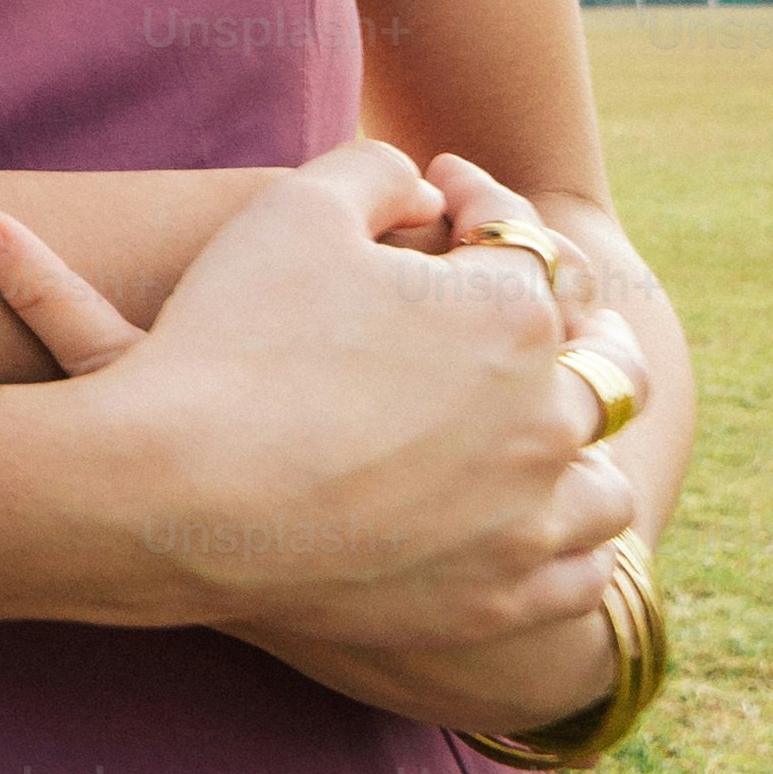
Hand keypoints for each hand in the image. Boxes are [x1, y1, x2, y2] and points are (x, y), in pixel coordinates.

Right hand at [0, 142, 634, 662]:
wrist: (171, 495)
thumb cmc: (228, 340)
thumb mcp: (294, 208)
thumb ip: (377, 171)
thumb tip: (430, 191)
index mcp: (512, 312)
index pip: (527, 245)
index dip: (483, 210)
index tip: (444, 205)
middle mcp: (546, 418)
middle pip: (601, 368)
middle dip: (569, 329)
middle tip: (528, 323)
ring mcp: (528, 522)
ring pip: (601, 487)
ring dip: (578, 457)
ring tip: (535, 445)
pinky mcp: (498, 602)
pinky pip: (580, 576)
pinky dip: (565, 549)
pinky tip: (526, 530)